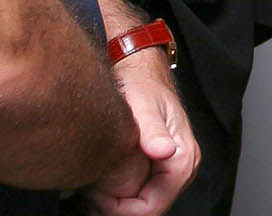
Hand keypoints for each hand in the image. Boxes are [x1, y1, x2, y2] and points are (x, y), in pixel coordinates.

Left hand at [82, 49, 197, 214]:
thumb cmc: (142, 83)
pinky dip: (119, 192)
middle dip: (116, 206)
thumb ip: (152, 131)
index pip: (153, 206)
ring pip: (144, 203)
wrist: (141, 68)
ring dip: (116, 201)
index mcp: (183, 156)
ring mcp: (171, 167)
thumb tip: (164, 151)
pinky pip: (141, 192)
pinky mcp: (160, 165)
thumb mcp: (143, 105)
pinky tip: (100, 179)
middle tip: (88, 189)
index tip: (96, 195)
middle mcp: (182, 166)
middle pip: (148, 208)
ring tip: (92, 183)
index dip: (120, 208)